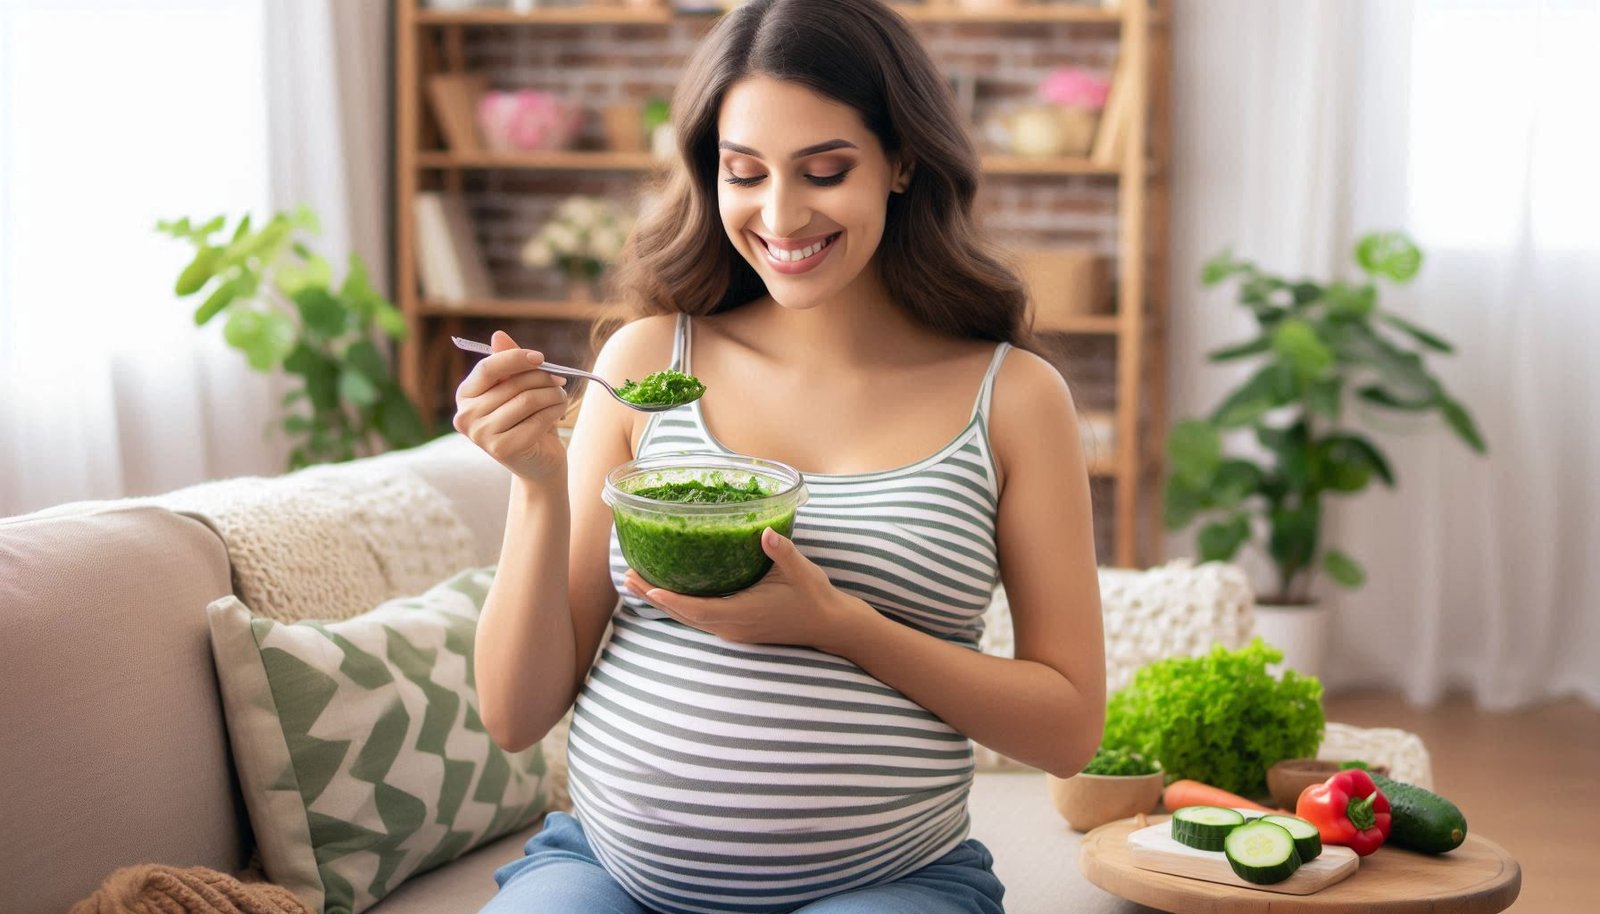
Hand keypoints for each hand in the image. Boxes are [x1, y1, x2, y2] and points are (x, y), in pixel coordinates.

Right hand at [453, 330, 569, 481]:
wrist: (538, 463)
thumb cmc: (527, 420)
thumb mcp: (517, 389)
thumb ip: (508, 363)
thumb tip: (498, 335)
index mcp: (465, 395)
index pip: (488, 368)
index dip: (516, 358)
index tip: (541, 358)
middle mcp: (466, 416)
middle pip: (513, 384)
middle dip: (543, 378)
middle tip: (560, 381)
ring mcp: (481, 435)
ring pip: (527, 400)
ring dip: (553, 395)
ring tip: (561, 397)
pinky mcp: (501, 449)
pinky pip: (537, 419)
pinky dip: (555, 411)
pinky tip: (560, 412)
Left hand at [623, 528, 872, 652]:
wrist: (829, 625)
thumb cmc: (815, 597)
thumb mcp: (801, 571)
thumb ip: (783, 552)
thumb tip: (766, 531)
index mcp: (744, 614)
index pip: (700, 610)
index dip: (674, 600)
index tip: (650, 587)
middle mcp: (733, 627)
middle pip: (684, 616)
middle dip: (655, 597)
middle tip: (629, 577)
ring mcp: (732, 631)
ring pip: (689, 619)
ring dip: (663, 602)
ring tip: (636, 583)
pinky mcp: (734, 629)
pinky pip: (699, 619)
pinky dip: (679, 606)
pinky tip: (666, 591)